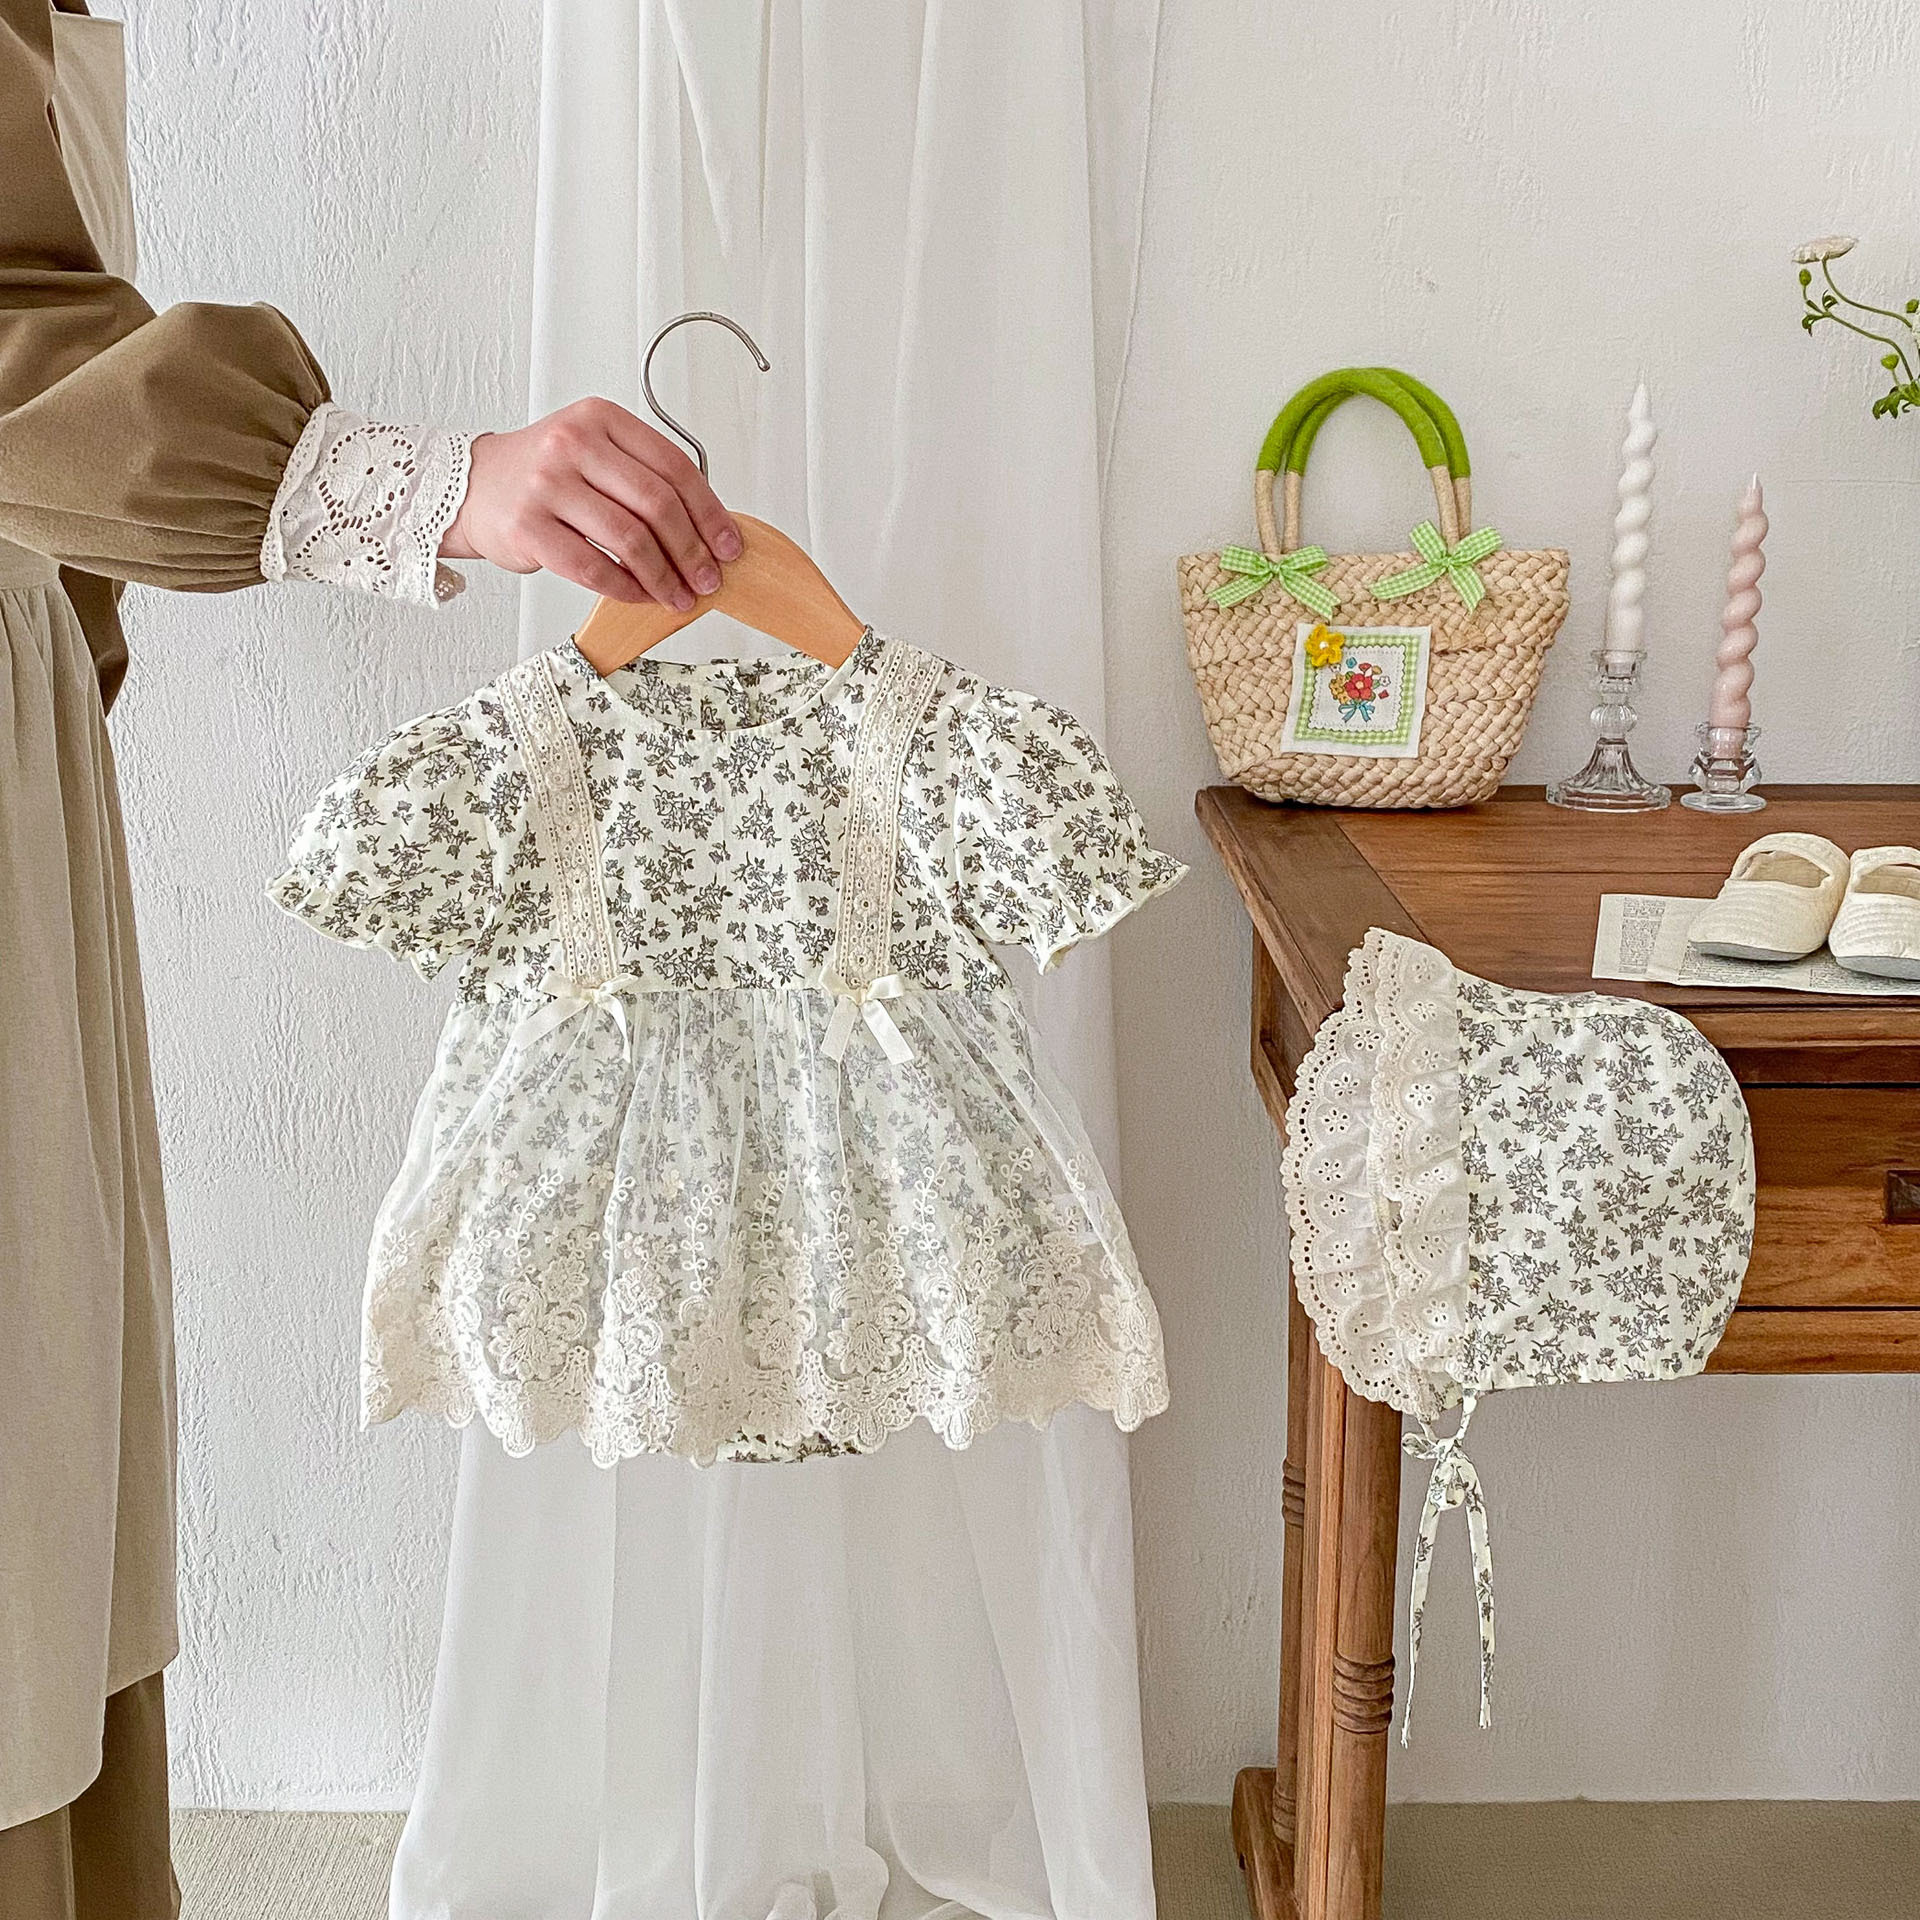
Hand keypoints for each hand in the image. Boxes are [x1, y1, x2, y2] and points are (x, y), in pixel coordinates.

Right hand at [440, 397, 743, 607]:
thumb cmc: (544, 475)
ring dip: (663, 577)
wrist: (472, 487)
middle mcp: (572, 444)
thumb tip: (708, 529)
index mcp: (601, 419)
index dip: (710, 512)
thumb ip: (643, 477)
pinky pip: (593, 568)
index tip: (729, 546)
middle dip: (693, 550)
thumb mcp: (594, 451)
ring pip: (629, 539)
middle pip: (657, 504)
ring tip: (678, 596)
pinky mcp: (528, 527)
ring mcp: (547, 485)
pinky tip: (640, 596)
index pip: (673, 466)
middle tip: (708, 579)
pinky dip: (626, 589)